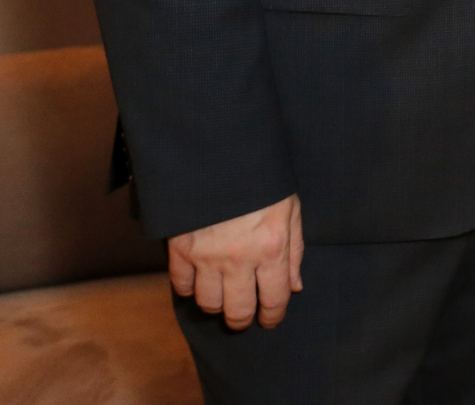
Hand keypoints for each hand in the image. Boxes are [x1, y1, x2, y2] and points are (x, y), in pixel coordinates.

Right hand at [168, 193, 303, 329]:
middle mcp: (239, 258)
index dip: (273, 316)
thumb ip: (294, 250)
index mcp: (271, 248)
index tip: (270, 320)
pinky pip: (181, 286)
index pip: (274, 299)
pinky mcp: (180, 248)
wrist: (221, 155)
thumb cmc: (263, 180)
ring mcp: (207, 256)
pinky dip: (189, 289)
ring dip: (217, 306)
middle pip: (238, 311)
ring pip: (209, 304)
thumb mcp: (290, 209)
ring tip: (223, 298)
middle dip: (243, 320)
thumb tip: (294, 287)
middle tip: (244, 317)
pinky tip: (199, 282)